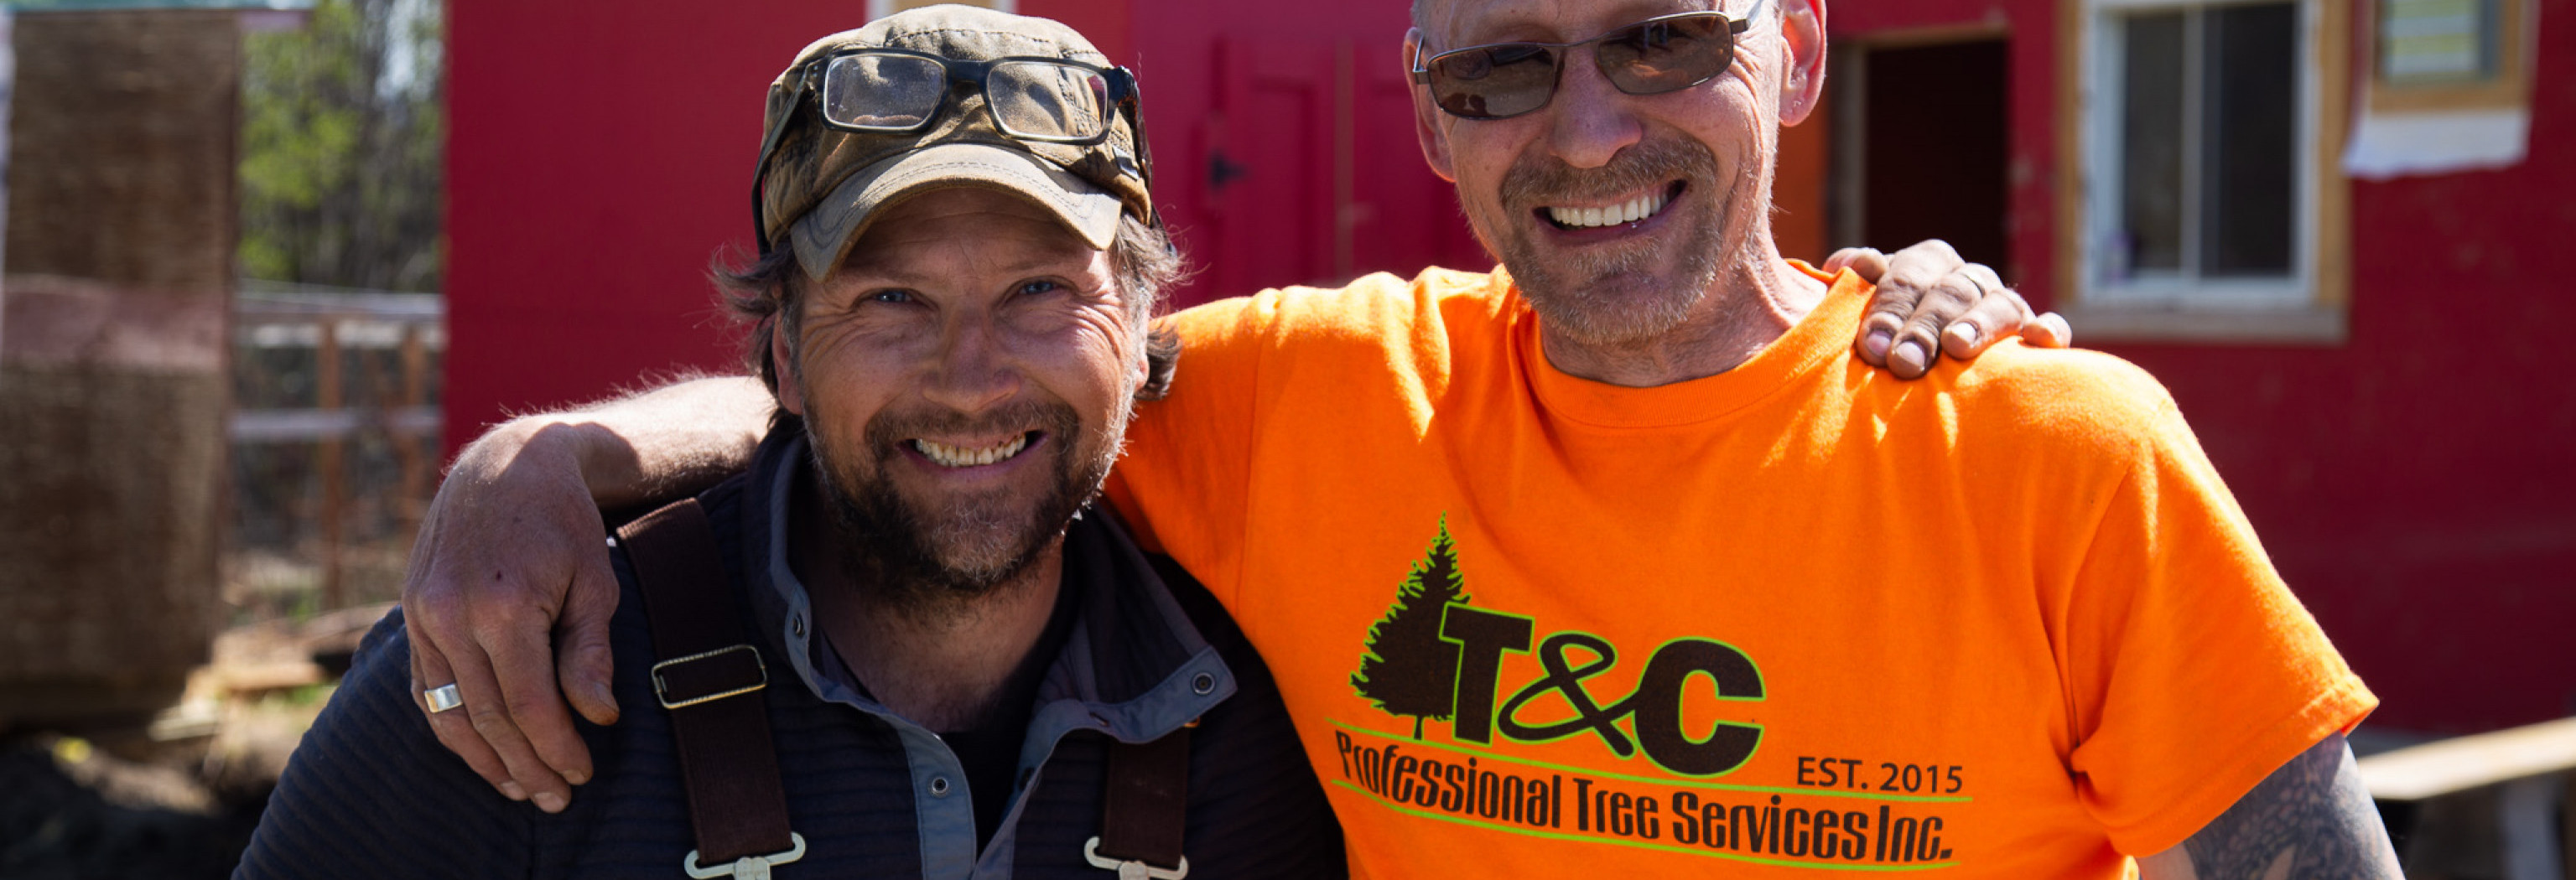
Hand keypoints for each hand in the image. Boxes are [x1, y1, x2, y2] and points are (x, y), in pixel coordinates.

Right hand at [403, 421, 624, 812]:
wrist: (506, 466)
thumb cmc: (564, 524)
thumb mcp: (595, 580)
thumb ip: (590, 651)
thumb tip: (597, 716)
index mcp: (502, 605)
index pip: (529, 704)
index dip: (557, 747)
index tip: (583, 773)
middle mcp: (451, 613)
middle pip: (489, 716)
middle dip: (526, 764)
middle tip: (557, 797)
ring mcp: (423, 614)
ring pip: (450, 710)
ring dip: (485, 758)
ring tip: (522, 788)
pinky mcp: (411, 614)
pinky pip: (426, 687)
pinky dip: (453, 726)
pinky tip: (482, 751)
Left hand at [1825, 240, 2072, 378]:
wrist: (1909, 377)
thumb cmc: (1876, 349)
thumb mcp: (1854, 321)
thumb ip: (1844, 294)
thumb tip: (1844, 266)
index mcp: (1921, 267)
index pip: (1908, 273)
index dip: (1890, 305)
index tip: (1872, 347)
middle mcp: (1963, 280)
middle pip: (1950, 291)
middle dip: (1923, 326)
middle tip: (1903, 363)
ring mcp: (2000, 306)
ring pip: (1999, 302)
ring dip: (1978, 323)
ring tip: (1957, 347)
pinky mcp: (2031, 337)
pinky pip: (2048, 327)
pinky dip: (2048, 329)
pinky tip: (2041, 341)